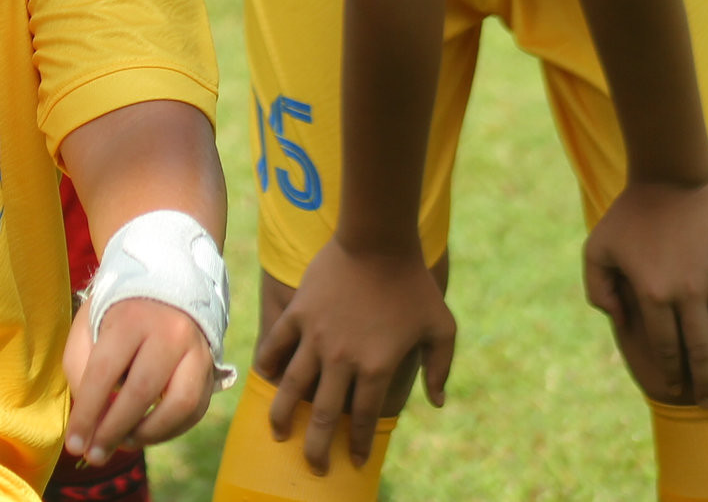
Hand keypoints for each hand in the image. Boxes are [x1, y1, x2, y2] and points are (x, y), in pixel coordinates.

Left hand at [61, 297, 216, 465]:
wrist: (165, 291)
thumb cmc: (117, 315)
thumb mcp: (88, 327)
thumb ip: (80, 367)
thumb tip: (89, 417)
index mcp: (131, 317)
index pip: (105, 371)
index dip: (88, 412)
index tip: (74, 445)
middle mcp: (170, 332)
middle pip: (142, 391)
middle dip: (114, 430)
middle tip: (95, 455)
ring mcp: (196, 351)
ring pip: (179, 405)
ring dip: (148, 434)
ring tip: (122, 442)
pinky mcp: (211, 369)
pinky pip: (195, 410)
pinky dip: (169, 431)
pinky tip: (145, 433)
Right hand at [255, 238, 453, 473]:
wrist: (378, 242)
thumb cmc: (413, 285)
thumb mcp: (441, 328)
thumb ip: (440, 368)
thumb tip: (437, 402)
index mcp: (376, 367)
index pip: (363, 418)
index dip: (358, 443)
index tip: (355, 461)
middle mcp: (342, 359)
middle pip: (321, 414)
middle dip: (316, 446)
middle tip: (313, 465)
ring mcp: (316, 336)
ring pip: (292, 386)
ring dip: (283, 414)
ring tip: (278, 432)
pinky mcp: (299, 313)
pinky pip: (277, 344)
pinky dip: (269, 364)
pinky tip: (265, 378)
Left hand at [584, 175, 707, 406]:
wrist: (670, 174)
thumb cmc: (629, 212)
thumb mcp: (596, 247)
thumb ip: (598, 288)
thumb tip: (618, 320)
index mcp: (652, 294)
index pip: (664, 346)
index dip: (669, 372)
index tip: (672, 390)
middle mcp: (688, 293)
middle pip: (700, 349)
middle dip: (705, 381)